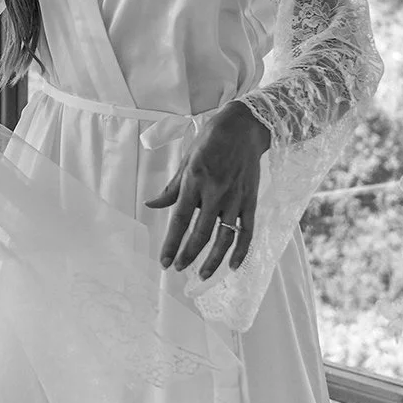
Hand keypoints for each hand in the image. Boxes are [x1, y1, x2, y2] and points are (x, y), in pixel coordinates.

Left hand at [147, 102, 269, 278]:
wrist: (244, 127)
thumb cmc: (211, 141)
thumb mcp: (186, 160)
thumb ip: (172, 188)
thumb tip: (151, 205)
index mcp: (195, 181)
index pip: (180, 220)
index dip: (171, 244)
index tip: (164, 262)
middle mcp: (215, 192)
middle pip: (201, 233)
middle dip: (189, 255)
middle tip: (179, 269)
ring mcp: (235, 198)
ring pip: (224, 237)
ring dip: (213, 260)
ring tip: (202, 275)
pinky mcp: (251, 200)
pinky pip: (247, 231)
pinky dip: (241, 250)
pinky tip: (234, 266)